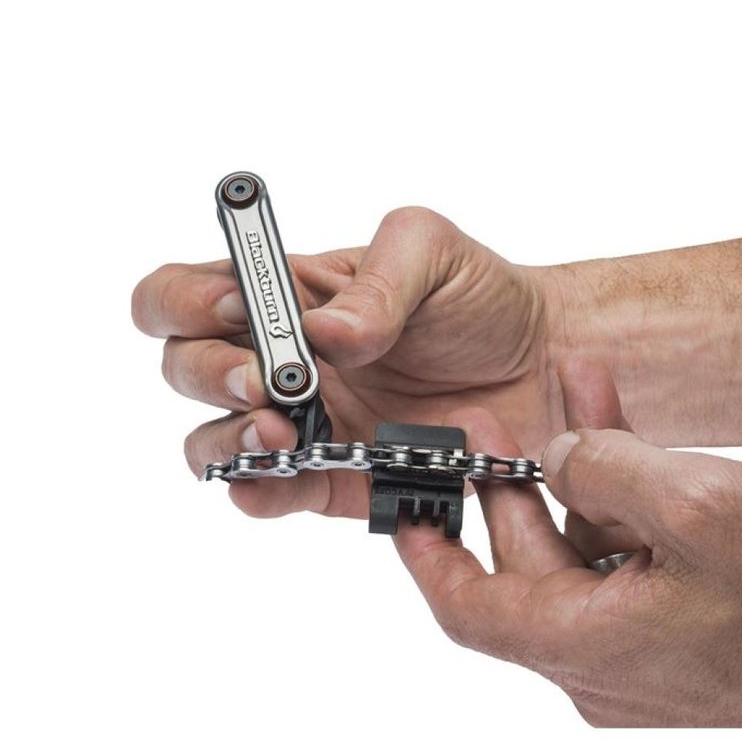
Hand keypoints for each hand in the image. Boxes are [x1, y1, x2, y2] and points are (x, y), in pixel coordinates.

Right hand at [131, 208, 561, 518]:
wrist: (548, 367)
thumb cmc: (482, 299)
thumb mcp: (433, 253)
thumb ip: (377, 281)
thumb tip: (323, 332)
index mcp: (287, 297)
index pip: (185, 294)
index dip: (187, 301)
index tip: (236, 308)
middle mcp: (283, 361)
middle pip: (186, 368)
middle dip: (209, 373)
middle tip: (267, 378)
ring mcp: (305, 425)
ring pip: (212, 441)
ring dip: (228, 436)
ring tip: (280, 431)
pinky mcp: (338, 479)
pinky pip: (270, 495)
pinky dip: (259, 492)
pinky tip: (282, 475)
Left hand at [394, 399, 741, 727]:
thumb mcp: (701, 505)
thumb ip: (607, 470)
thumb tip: (560, 455)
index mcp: (591, 649)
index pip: (471, 610)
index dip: (428, 555)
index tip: (403, 510)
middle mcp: (609, 664)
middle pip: (531, 569)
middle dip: (511, 487)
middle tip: (490, 424)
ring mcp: (651, 652)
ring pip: (588, 556)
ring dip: (581, 479)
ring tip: (576, 399)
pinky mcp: (690, 633)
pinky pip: (634, 565)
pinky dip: (627, 504)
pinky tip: (632, 438)